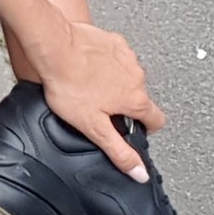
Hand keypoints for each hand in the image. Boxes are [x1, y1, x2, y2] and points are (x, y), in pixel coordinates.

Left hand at [16, 9, 165, 178]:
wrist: (56, 48)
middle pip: (140, 98)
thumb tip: (139, 172)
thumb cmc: (70, 84)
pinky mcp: (115, 42)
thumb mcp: (93, 128)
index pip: (157, 120)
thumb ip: (119, 151)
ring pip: (128, 77)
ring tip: (91, 87)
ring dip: (115, 83)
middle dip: (124, 106)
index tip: (135, 130)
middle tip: (100, 109)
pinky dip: (107, 64)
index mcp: (135, 100)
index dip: (146, 129)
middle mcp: (137, 76)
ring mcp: (127, 57)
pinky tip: (89, 69)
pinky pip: (117, 58)